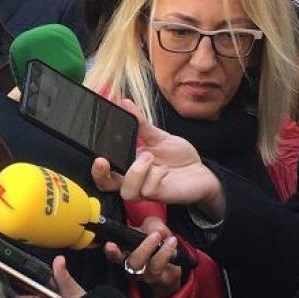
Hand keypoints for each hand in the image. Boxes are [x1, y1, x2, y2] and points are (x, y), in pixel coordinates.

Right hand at [91, 99, 221, 216]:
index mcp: (129, 164)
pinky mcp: (161, 196)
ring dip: (135, 172)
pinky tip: (166, 168)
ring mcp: (146, 189)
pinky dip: (156, 175)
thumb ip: (140, 123)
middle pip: (106, 186)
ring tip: (149, 157)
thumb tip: (124, 102)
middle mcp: (134, 179)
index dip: (96, 167)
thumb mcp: (158, 136)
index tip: (97, 154)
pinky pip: (149, 191)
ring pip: (127, 192)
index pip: (105, 170)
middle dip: (101, 175)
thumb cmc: (179, 157)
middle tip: (102, 161)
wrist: (202, 172)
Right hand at [104, 216, 182, 297]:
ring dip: (163, 253)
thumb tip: (159, 231)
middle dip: (145, 248)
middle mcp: (135, 267)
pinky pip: (169, 271)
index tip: (110, 245)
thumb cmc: (154, 242)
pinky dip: (173, 257)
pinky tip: (174, 247)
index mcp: (125, 254)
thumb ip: (153, 225)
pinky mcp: (165, 280)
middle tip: (155, 235)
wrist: (169, 262)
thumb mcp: (151, 227)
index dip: (111, 252)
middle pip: (134, 263)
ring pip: (154, 268)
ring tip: (171, 240)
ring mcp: (149, 275)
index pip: (113, 256)